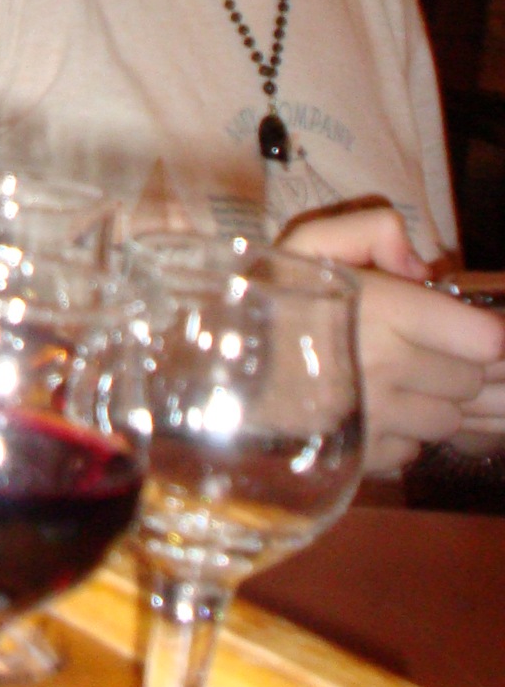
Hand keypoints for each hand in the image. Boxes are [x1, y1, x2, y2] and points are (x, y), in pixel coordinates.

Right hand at [279, 206, 504, 471]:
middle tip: (415, 343)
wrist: (208, 366)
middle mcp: (389, 370)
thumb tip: (423, 268)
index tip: (460, 325)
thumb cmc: (261, 296)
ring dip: (432, 399)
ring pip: (449, 420)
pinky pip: (414, 451)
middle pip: (469, 380)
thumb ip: (373, 229)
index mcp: (385, 311)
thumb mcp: (309, 240)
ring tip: (393, 377)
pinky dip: (403, 433)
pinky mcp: (362, 457)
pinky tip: (370, 408)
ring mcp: (377, 420)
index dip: (478, 331)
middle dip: (453, 360)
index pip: (483, 341)